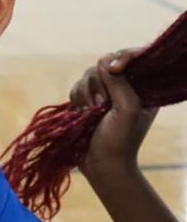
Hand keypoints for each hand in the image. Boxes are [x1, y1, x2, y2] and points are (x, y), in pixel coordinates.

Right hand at [69, 49, 155, 179]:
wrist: (100, 164)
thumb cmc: (120, 140)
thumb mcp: (126, 109)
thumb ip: (119, 83)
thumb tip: (105, 60)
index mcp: (143, 88)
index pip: (135, 58)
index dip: (124, 57)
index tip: (115, 68)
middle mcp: (125, 87)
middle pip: (106, 64)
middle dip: (100, 83)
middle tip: (101, 104)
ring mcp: (105, 93)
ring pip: (88, 75)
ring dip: (86, 93)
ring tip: (90, 113)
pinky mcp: (87, 100)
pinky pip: (77, 86)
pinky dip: (77, 99)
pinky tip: (82, 113)